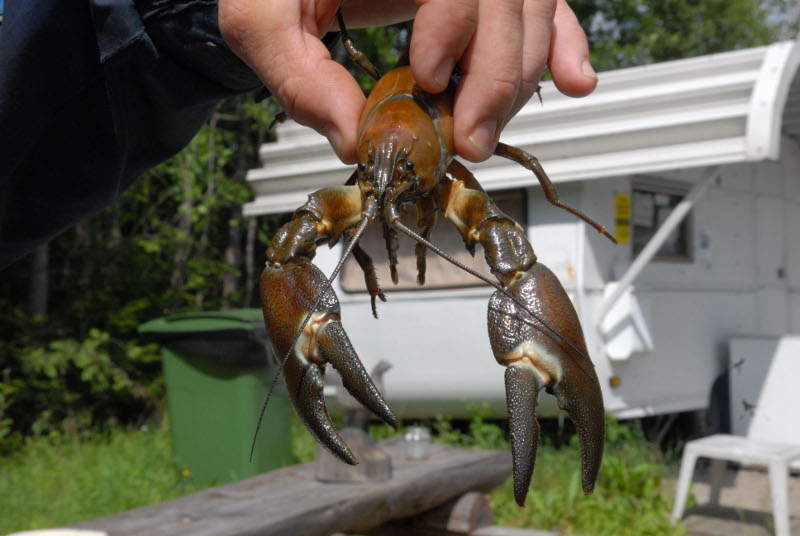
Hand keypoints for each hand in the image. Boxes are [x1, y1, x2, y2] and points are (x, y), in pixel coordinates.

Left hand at [218, 0, 595, 163]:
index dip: (456, 27)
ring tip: (484, 132)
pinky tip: (574, 82)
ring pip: (533, 12)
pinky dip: (562, 47)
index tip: (425, 79)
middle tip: (469, 140)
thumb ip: (299, 77)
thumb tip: (355, 140)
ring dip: (518, 81)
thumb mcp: (259, 21)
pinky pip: (544, 10)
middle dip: (496, 77)